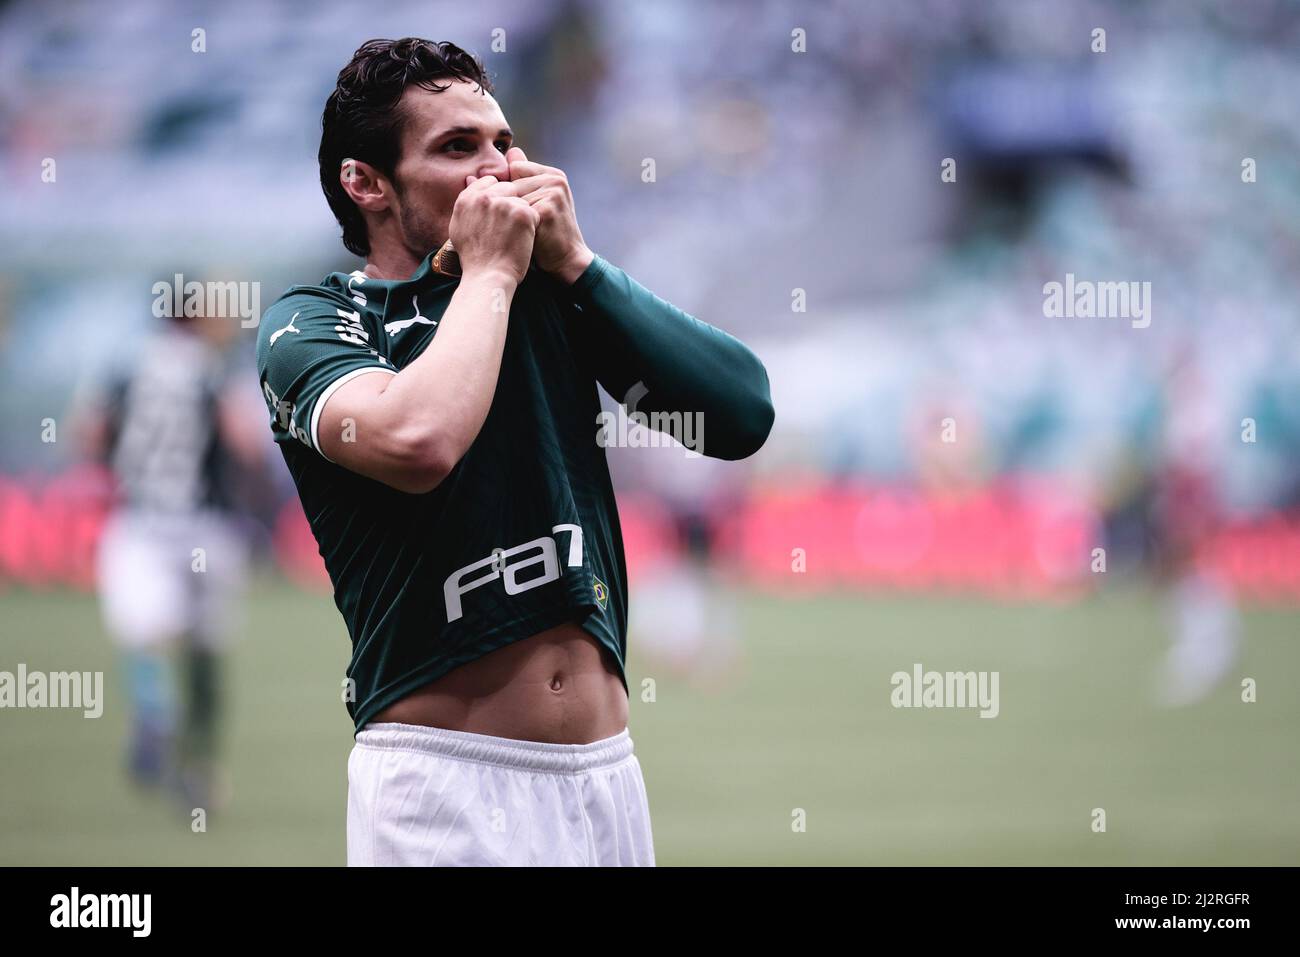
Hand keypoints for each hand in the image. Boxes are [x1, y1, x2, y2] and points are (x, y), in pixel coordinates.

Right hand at [447, 174, 540, 285]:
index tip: (501, 213)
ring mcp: (504, 204)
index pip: (489, 182)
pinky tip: (523, 240)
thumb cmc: (474, 258)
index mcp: (467, 199)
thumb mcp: (459, 226)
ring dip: (522, 215)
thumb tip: (471, 178)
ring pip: (521, 200)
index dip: (498, 196)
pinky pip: (534, 212)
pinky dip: (532, 226)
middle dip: (511, 203)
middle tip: (510, 227)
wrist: (488, 277)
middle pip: (508, 188)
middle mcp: (484, 197)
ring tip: (514, 237)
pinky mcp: (522, 213)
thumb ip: (467, 201)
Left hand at [505, 147, 593, 283]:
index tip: (514, 206)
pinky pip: (516, 211)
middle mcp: (555, 179)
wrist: (566, 258)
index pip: (515, 167)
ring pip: (512, 197)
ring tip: (518, 229)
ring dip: (510, 214)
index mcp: (553, 174)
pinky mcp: (547, 209)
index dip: (508, 187)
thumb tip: (496, 158)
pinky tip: (516, 234)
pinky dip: (513, 223)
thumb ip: (520, 179)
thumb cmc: (546, 232)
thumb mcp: (535, 201)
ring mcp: (553, 193)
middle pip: (511, 182)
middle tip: (516, 222)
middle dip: (508, 202)